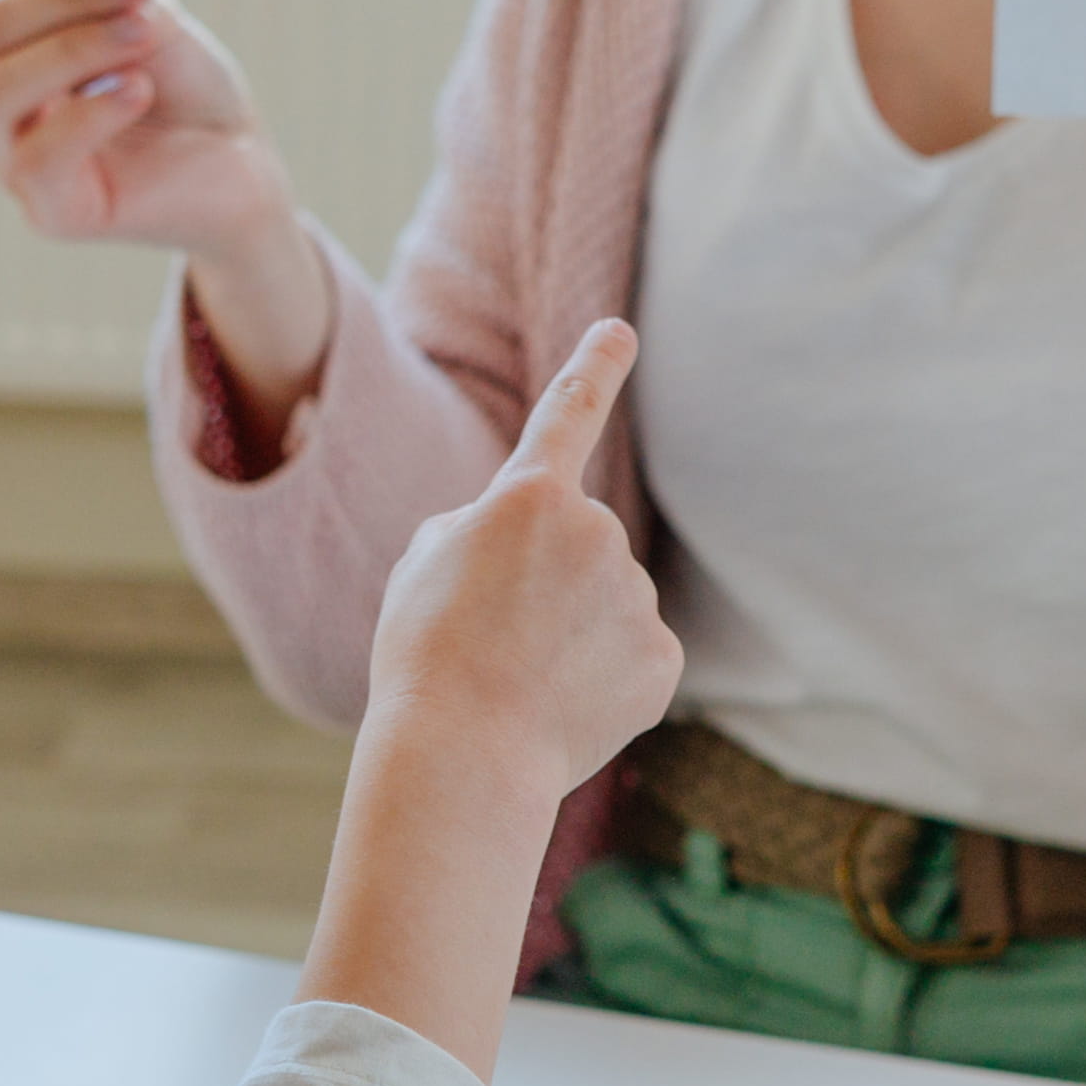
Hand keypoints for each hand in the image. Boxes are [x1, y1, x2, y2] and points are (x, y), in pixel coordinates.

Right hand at [0, 0, 296, 265]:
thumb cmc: (189, 94)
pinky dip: (87, 115)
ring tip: (141, 29)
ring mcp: (13, 158)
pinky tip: (136, 89)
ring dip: (72, 48)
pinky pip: (38, 158)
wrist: (240, 170)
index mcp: (15, 42)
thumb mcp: (159, 22)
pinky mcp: (50, 211)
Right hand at [364, 323, 679, 801]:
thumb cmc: (426, 658)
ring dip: (569, 634)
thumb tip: (530, 550)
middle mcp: (596, 530)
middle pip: (574, 545)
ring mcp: (636, 596)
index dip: (596, 368)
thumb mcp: (422, 565)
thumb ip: (479, 531)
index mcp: (528, 495)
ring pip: (605, 604)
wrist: (463, 754)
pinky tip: (561, 707)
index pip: (568, 414)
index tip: (620, 331)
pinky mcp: (662, 659)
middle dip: (542, 582)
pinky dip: (602, 680)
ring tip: (518, 679)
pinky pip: (632, 656)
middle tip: (490, 638)